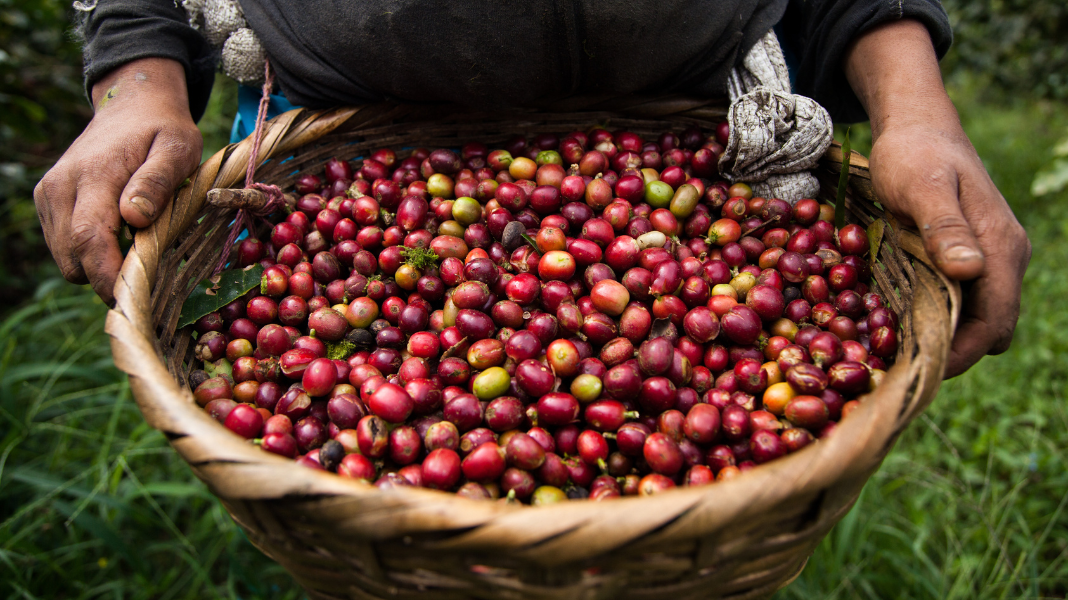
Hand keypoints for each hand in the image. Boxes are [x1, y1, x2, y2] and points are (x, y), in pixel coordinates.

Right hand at [34, 58, 201, 302]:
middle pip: (74, 259)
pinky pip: (64, 247)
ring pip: (66, 258)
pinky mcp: (48, 201)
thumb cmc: (163, 130)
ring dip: (98, 266)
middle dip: (108, 278)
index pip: (90, 240)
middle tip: (150, 274)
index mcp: (94, 176)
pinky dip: (89, 254)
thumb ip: (157, 181)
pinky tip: (119, 237)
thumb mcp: (178, 148)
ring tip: (137, 248)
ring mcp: (50, 195)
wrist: (132, 105)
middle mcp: (61, 187)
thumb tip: (134, 217)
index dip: (109, 278)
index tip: (137, 298)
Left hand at [868, 121, 1030, 377]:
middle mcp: (1002, 259)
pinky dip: (935, 316)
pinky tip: (896, 321)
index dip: (962, 354)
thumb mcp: (921, 186)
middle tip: (898, 367)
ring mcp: (986, 258)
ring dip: (942, 336)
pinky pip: (960, 299)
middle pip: (989, 328)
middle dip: (951, 353)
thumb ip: (945, 226)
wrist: (917, 125)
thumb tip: (970, 270)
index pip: (995, 323)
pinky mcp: (966, 256)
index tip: (919, 372)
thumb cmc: (915, 154)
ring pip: (975, 316)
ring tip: (894, 350)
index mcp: (1000, 249)